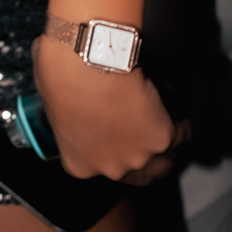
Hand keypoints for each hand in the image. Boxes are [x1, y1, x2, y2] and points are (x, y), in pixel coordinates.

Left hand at [32, 32, 183, 182]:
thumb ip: (64, 114)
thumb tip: (66, 98)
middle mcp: (110, 168)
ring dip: (165, 146)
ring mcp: (138, 157)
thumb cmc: (62, 71)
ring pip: (163, 161)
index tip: (115, 134)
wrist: (87, 58)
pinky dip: (181, 122)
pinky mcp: (162, 139)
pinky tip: (176, 109)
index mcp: (78, 164)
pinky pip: (180, 134)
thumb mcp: (51, 101)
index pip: (101, 166)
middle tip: (143, 131)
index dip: (111, 149)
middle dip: (140, 154)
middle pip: (136, 173)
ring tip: (165, 124)